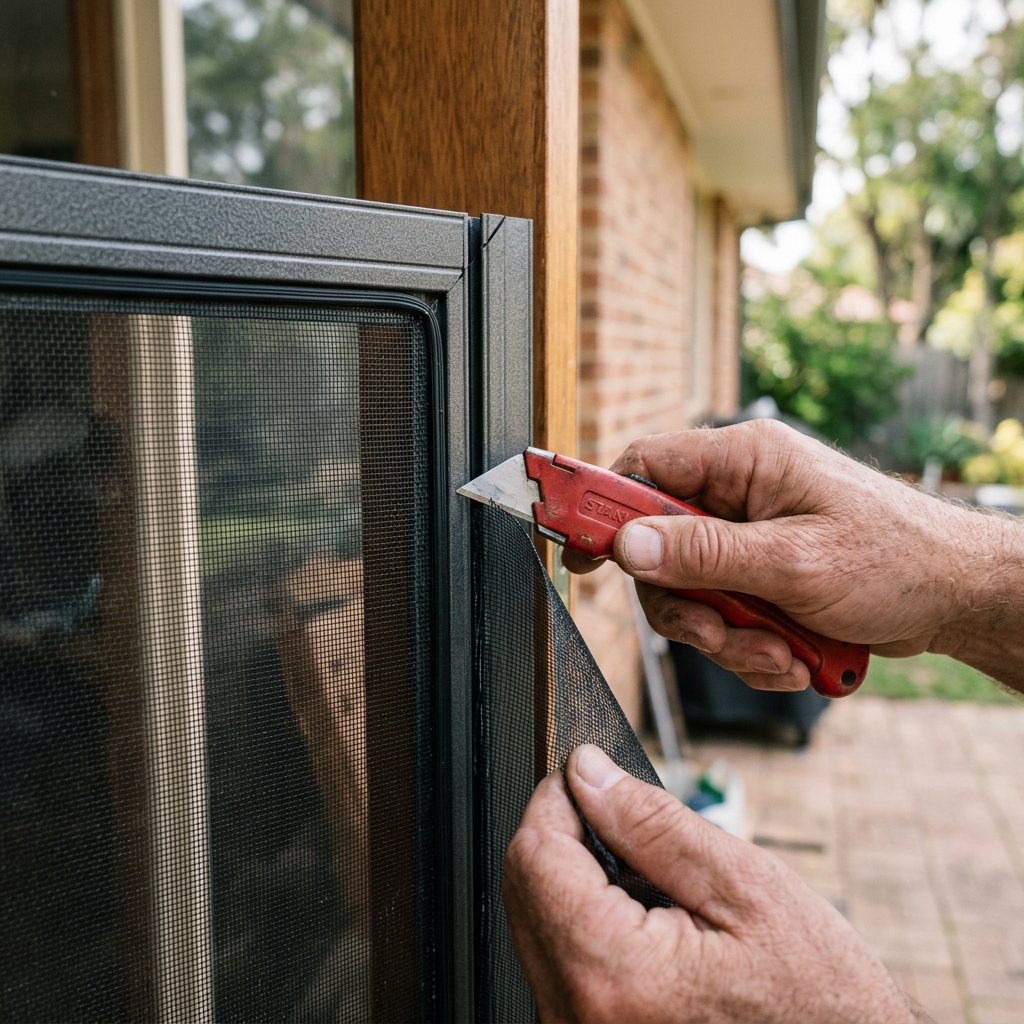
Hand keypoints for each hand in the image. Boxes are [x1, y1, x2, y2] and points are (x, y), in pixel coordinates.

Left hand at [503, 745, 915, 1023]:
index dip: (557, 798)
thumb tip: (586, 773)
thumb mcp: (744, 888)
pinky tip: (647, 926)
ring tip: (654, 887)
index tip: (587, 775)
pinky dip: (590, 926)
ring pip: (538, 923)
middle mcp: (576, 1016)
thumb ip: (650, 823)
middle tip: (629, 825)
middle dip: (567, 837)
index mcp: (613, 973)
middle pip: (525, 889)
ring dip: (579, 883)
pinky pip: (559, 962)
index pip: (534, 855)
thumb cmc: (817, 1001)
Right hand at [562, 420, 1023, 691]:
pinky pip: (725, 614)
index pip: (643, 466)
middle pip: (660, 547)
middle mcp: (739, 493)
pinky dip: (751, 646)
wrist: (957, 597)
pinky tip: (793, 656)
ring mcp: (750, 536)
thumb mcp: (793, 562)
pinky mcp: (763, 573)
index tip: (580, 553)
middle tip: (722, 633)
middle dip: (688, 606)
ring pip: (691, 592)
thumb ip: (703, 553)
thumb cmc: (897, 559)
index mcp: (743, 461)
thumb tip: (628, 543)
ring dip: (727, 637)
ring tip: (779, 652)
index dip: (601, 505)